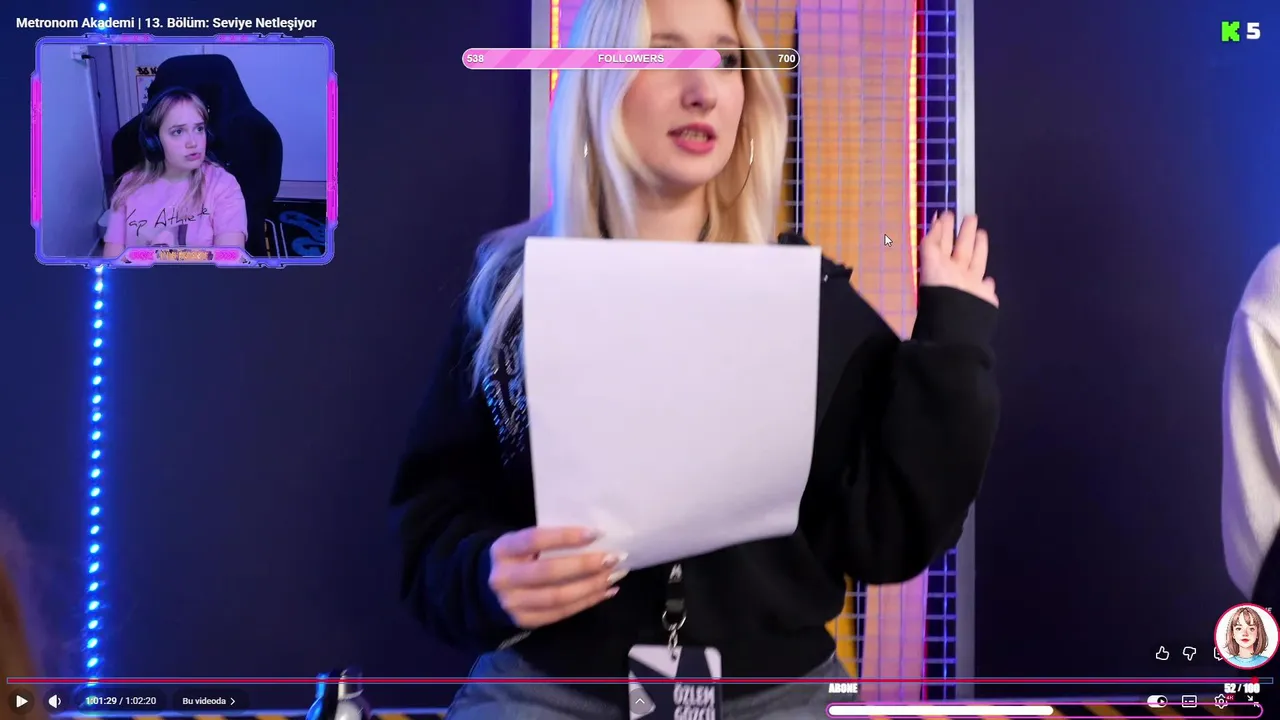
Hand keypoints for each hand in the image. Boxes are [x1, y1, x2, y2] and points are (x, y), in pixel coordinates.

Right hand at [488, 526, 625, 629]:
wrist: (485, 589)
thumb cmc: (515, 558)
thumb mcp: (520, 543)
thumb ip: (546, 541)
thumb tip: (593, 539)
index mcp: (503, 550)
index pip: (535, 540)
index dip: (565, 537)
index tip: (596, 533)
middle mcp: (504, 578)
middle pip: (548, 573)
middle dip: (584, 565)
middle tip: (612, 558)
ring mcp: (513, 603)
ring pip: (557, 597)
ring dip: (590, 587)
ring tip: (614, 576)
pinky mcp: (525, 621)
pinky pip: (560, 613)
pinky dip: (586, 602)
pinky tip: (605, 592)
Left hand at [919, 212, 997, 306]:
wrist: (956, 317)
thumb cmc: (942, 286)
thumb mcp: (931, 260)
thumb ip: (933, 240)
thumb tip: (937, 220)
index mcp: (940, 266)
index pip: (942, 243)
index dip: (944, 229)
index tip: (949, 213)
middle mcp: (954, 274)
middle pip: (962, 249)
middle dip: (965, 233)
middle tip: (970, 216)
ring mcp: (970, 286)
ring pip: (976, 263)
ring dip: (979, 249)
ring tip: (982, 233)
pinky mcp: (984, 297)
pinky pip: (986, 288)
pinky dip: (988, 284)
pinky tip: (989, 280)